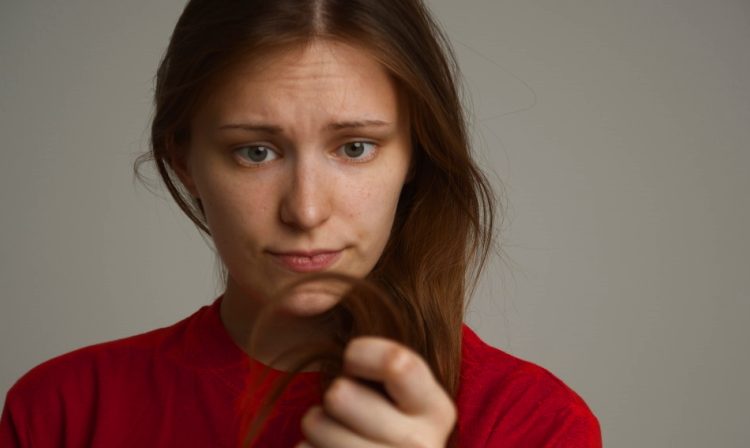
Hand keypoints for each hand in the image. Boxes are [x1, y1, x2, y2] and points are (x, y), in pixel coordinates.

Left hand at [297, 337, 456, 447]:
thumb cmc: (388, 425)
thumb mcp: (400, 393)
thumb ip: (385, 358)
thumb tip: (308, 295)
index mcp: (436, 410)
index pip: (399, 363)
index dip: (365, 352)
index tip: (353, 355)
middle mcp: (421, 445)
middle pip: (342, 394)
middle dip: (334, 392)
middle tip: (345, 403)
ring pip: (316, 425)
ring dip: (315, 424)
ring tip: (335, 433)